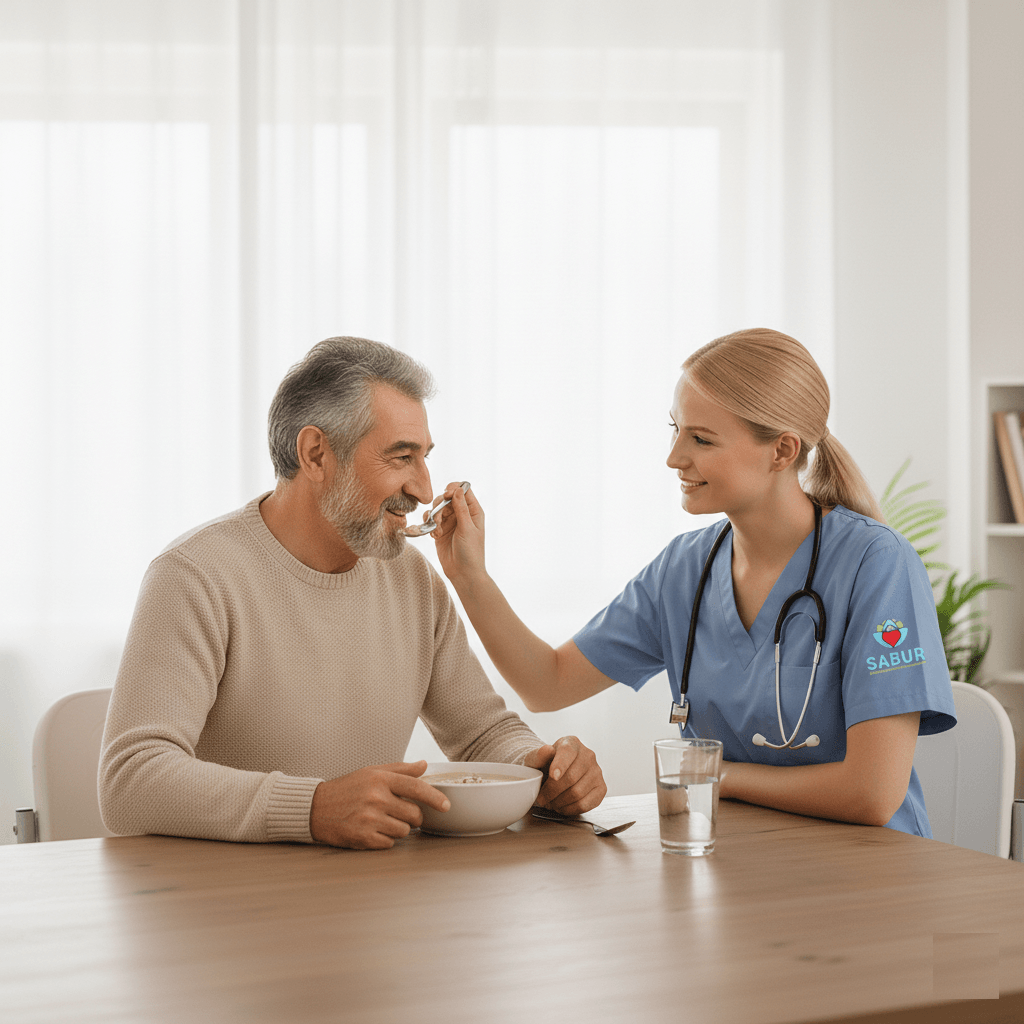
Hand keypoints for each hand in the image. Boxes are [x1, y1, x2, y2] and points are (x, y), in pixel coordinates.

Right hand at [309, 761, 449, 849]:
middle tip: (399, 813)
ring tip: (381, 820)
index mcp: (380, 779)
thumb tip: (423, 765)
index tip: (446, 806)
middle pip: (414, 814)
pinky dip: (385, 839)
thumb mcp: (371, 772)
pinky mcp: (363, 838)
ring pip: (403, 831)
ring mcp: (369, 819)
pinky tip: (372, 830)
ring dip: (398, 828)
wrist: (315, 808)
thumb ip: (400, 769)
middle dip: (412, 816)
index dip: (435, 798)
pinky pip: (389, 843)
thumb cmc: (346, 789)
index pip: (416, 787)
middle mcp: (376, 798)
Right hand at [431, 481, 486, 584]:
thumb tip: (457, 489)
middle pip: (447, 498)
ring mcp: (450, 522)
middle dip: (440, 505)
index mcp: (473, 511)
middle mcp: (462, 514)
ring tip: (437, 529)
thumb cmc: (470, 552)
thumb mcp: (467, 528)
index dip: (453, 489)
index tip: (445, 495)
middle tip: (439, 518)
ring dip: (434, 516)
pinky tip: (435, 535)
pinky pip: (431, 519)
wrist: (463, 572)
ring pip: (438, 508)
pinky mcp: (440, 530)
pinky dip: (430, 525)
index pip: (463, 491)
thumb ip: (461, 508)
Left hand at [525, 736, 606, 814]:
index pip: (568, 752)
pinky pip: (585, 804)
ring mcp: (597, 772)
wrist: (556, 773)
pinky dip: (569, 809)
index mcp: (572, 743)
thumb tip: (546, 750)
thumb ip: (537, 755)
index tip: (552, 776)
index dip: (560, 765)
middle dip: (552, 792)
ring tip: (550, 803)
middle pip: (571, 777)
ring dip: (559, 802)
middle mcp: (588, 755)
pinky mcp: (601, 788)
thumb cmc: (545, 765)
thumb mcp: (535, 759)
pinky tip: (560, 807)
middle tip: (541, 799)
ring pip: (577, 793)